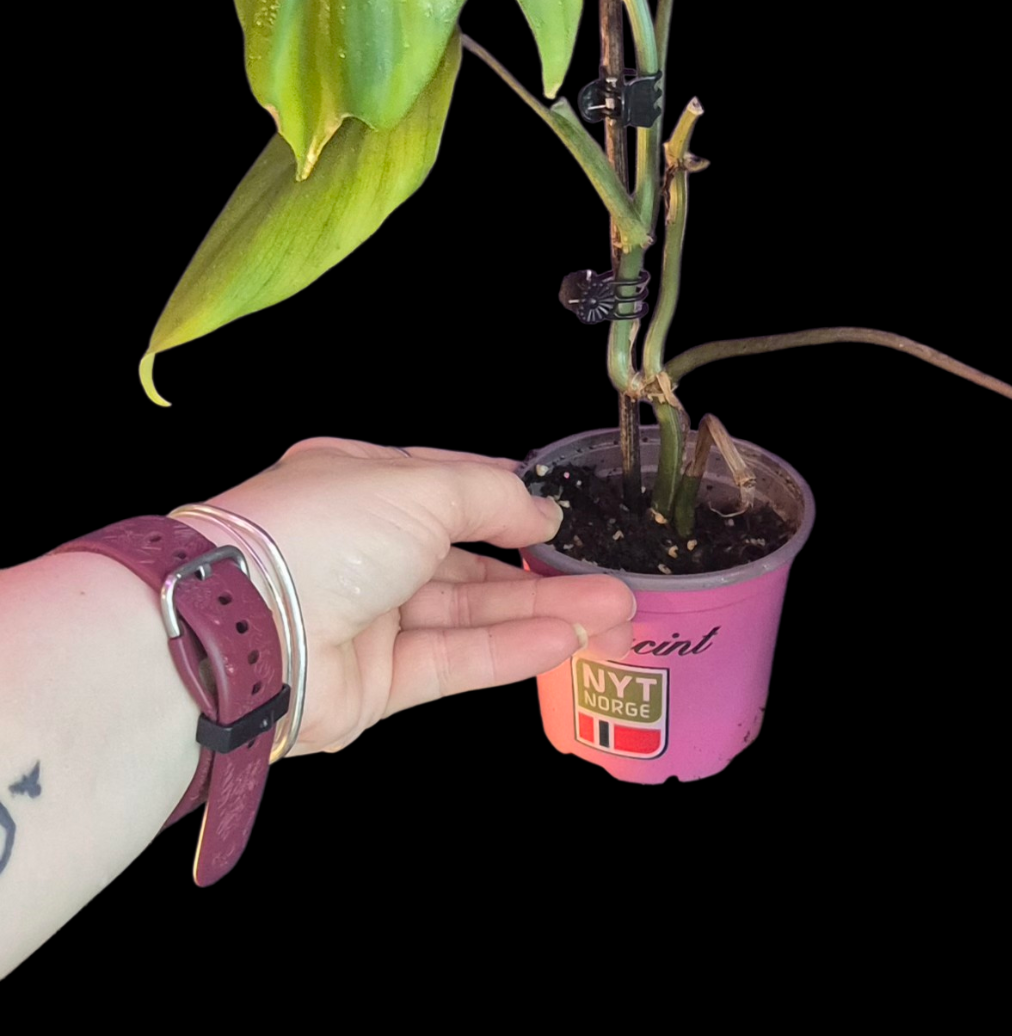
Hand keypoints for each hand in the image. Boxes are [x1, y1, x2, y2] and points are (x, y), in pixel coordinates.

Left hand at [199, 436, 634, 754]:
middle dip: (539, 567)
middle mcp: (362, 548)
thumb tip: (540, 513)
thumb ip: (491, 498)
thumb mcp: (420, 487)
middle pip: (466, 556)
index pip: (444, 486)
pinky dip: (508, 650)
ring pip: (469, 611)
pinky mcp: (374, 683)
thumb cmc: (328, 531)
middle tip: (609, 577)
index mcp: (357, 484)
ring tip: (611, 612)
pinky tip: (564, 641)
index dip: (504, 500)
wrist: (245, 631)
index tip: (560, 515)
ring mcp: (367, 618)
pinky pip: (452, 661)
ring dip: (540, 610)